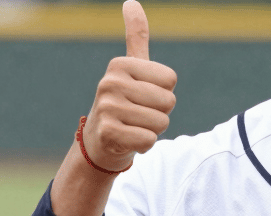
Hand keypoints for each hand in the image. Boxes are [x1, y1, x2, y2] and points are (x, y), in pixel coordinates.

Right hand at [82, 0, 177, 171]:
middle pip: (168, 102)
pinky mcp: (108, 133)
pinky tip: (128, 140)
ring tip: (133, 126)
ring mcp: (107, 108)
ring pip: (161, 123)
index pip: (171, 80)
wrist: (100, 142)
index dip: (163, 93)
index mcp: (120, 64)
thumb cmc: (124, 102)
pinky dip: (144, 145)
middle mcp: (110, 82)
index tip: (142, 96)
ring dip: (152, 130)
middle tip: (138, 114)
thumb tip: (131, 2)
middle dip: (159, 113)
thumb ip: (136, 37)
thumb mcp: (131, 69)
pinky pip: (149, 140)